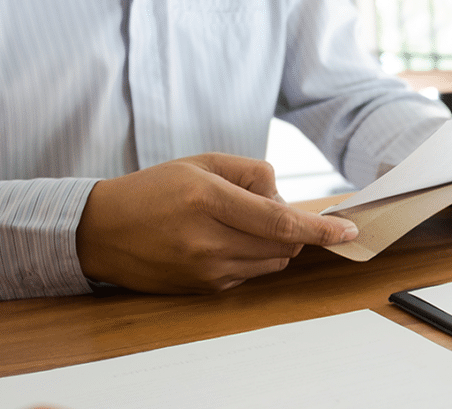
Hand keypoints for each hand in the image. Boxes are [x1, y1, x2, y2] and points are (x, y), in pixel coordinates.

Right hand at [76, 153, 356, 293]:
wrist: (102, 231)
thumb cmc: (155, 190)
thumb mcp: (203, 163)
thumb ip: (254, 174)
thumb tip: (288, 200)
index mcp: (208, 199)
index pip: (281, 220)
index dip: (320, 228)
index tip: (349, 231)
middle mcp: (208, 239)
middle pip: (283, 243)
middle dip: (292, 227)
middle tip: (259, 208)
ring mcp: (206, 269)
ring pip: (273, 261)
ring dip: (274, 243)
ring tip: (234, 223)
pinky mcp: (204, 288)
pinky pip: (251, 273)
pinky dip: (251, 257)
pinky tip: (221, 242)